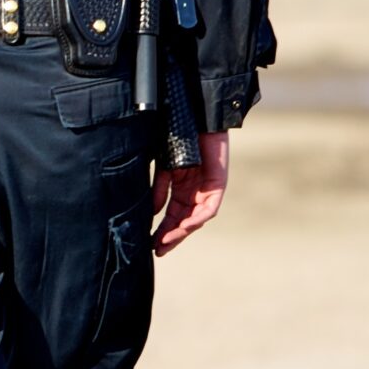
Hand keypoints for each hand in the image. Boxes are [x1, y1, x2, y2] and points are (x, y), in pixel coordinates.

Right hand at [150, 131, 228, 255]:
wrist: (195, 118)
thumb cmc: (178, 139)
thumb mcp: (164, 168)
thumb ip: (159, 190)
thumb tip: (153, 214)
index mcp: (181, 189)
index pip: (172, 216)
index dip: (161, 230)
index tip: (149, 243)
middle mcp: (195, 193)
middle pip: (183, 221)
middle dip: (171, 237)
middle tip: (158, 250)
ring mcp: (207, 190)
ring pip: (196, 219)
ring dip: (181, 232)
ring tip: (166, 241)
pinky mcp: (218, 185)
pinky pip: (209, 209)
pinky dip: (197, 219)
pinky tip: (184, 226)